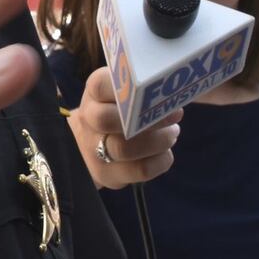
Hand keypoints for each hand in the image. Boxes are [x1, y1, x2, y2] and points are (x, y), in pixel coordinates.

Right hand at [66, 66, 180, 186]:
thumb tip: (173, 84)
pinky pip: (140, 171)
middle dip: (149, 118)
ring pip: (125, 149)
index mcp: (93, 94)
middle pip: (108, 119)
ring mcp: (93, 150)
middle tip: (174, 116)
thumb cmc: (114, 111)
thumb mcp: (118, 92)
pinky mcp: (107, 174)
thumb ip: (139, 86)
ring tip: (171, 134)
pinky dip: (161, 161)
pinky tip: (164, 153)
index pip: (101, 85)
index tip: (157, 90)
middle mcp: (88, 121)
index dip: (132, 88)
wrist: (84, 144)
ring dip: (159, 141)